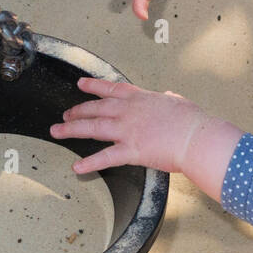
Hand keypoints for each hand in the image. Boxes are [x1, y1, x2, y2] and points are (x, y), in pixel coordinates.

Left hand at [50, 77, 208, 174]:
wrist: (195, 137)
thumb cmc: (192, 122)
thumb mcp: (180, 102)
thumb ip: (170, 99)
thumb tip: (169, 97)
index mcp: (141, 98)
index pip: (111, 89)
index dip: (93, 86)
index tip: (81, 85)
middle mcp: (129, 111)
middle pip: (95, 108)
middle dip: (77, 111)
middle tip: (65, 115)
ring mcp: (127, 130)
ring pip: (92, 127)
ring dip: (72, 129)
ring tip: (57, 131)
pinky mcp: (130, 150)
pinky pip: (105, 157)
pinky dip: (89, 163)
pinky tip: (77, 167)